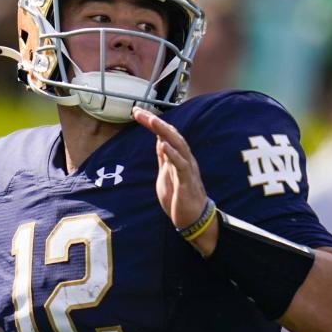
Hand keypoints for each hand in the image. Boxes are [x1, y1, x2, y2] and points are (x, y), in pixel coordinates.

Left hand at [132, 107, 216, 254]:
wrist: (194, 219)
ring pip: (178, 145)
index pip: (164, 135)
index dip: (152, 122)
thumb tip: (159, 141)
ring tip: (152, 120)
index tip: (137, 111)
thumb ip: (164, 158)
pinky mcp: (187, 182)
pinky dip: (173, 154)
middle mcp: (184, 159)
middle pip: (170, 135)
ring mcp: (187, 169)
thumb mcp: (167, 174)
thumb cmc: (180, 197)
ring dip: (164, 132)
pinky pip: (181, 166)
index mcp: (178, 157)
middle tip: (139, 111)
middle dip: (155, 122)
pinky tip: (163, 145)